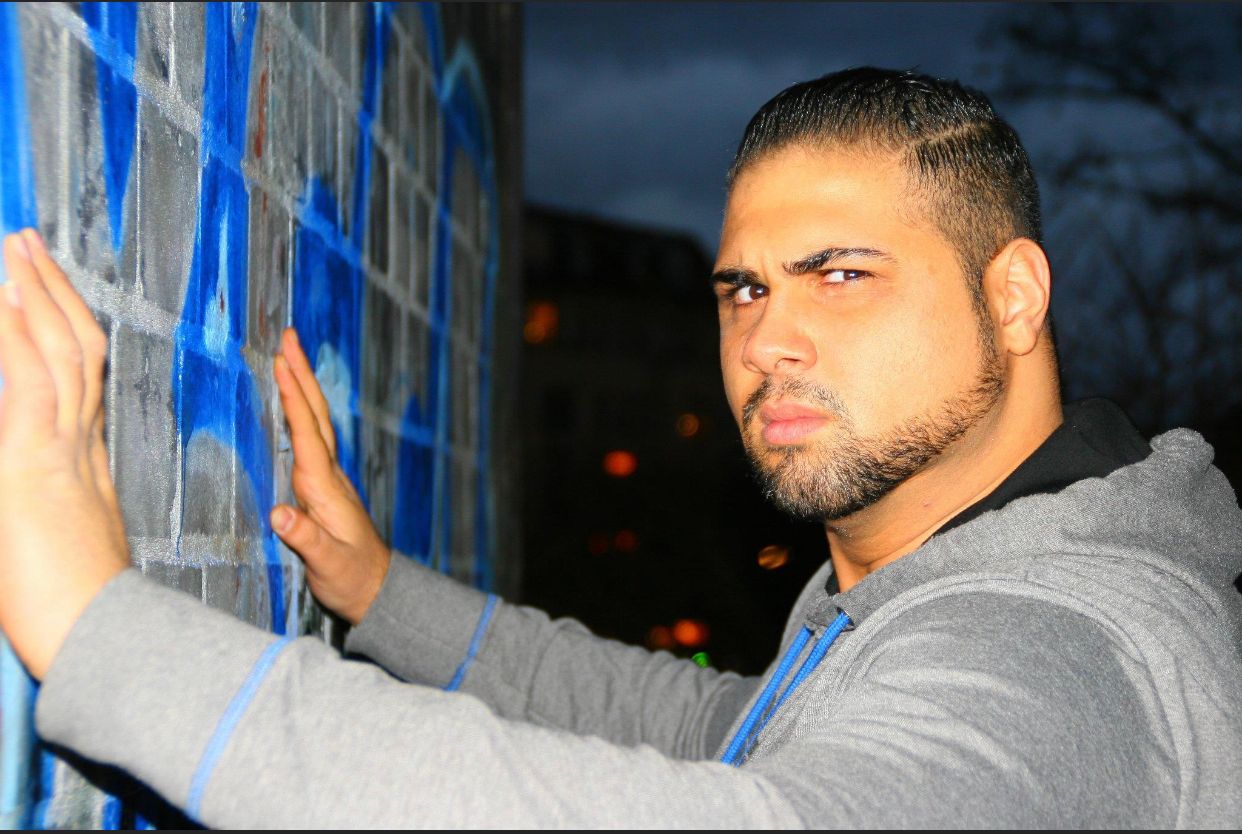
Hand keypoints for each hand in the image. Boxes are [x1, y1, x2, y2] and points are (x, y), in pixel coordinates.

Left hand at [0, 230, 128, 679]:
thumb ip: (42, 506)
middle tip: (29, 244)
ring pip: (60, 351)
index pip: (77, 380)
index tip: (40, 292)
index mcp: (85, 463)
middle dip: (52, 291)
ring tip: (17, 248)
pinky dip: (17, 337)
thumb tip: (25, 487)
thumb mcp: (51, 547)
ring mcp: (62, 451)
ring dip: (35, 294)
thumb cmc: (73, 610)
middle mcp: (81, 446)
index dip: (59, 329)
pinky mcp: (34, 465)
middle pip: (77, 349)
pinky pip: (32, 384)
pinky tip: (3, 299)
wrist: (95, 639)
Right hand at [271, 328, 389, 624]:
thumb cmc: (351, 579)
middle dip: (301, 375)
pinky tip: (292, 403)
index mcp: (325, 489)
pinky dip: (301, 412)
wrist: (377, 589)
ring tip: (287, 355)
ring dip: (301, 386)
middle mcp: (329, 476)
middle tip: (288, 336)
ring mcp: (329, 479)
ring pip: (315, 423)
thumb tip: (279, 514)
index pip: (306, 435)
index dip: (294, 399)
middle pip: (315, 416)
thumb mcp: (327, 564)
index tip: (282, 363)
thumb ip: (305, 539)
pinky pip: (311, 438)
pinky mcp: (325, 487)